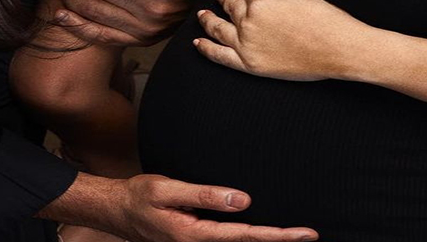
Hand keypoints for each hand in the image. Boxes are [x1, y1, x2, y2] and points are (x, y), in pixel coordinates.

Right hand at [40, 172, 317, 241]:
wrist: (116, 211)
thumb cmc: (138, 197)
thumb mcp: (167, 190)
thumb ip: (204, 194)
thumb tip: (243, 200)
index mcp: (194, 236)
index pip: (245, 237)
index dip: (276, 236)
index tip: (303, 233)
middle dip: (279, 240)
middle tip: (310, 234)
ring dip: (265, 240)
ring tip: (294, 235)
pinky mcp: (196, 240)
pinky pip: (228, 241)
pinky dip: (248, 238)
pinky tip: (261, 233)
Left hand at [194, 0, 369, 80]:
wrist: (341, 50)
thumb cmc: (327, 21)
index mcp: (262, 2)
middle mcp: (250, 22)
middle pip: (231, 7)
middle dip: (225, 0)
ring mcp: (247, 45)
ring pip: (220, 29)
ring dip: (208, 20)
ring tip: (202, 15)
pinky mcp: (251, 65)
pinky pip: (220, 55)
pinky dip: (207, 48)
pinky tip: (198, 42)